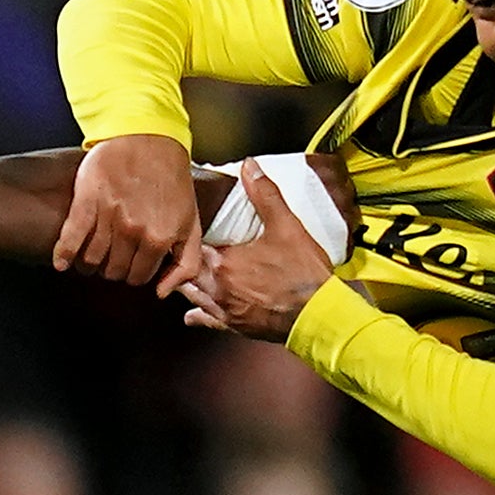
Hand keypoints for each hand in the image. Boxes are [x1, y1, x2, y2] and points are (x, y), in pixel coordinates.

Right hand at [53, 134, 204, 295]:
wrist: (148, 136)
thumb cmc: (171, 178)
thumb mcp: (191, 221)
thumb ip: (185, 261)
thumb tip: (162, 292)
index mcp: (159, 238)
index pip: (139, 277)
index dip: (135, 273)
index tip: (132, 264)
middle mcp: (133, 231)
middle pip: (114, 272)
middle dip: (114, 268)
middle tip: (114, 256)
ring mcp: (108, 218)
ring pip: (92, 261)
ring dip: (90, 264)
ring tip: (92, 255)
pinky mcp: (87, 202)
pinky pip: (71, 238)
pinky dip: (63, 255)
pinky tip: (60, 263)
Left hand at [180, 161, 334, 343]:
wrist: (318, 315)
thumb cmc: (303, 275)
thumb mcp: (286, 226)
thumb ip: (265, 194)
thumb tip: (250, 167)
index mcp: (223, 263)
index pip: (193, 246)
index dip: (187, 236)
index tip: (184, 227)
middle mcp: (218, 288)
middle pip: (187, 272)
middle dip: (182, 260)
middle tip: (177, 249)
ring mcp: (225, 310)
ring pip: (193, 296)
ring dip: (186, 285)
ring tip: (180, 275)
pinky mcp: (236, 326)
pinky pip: (208, 321)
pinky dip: (198, 316)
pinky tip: (192, 314)